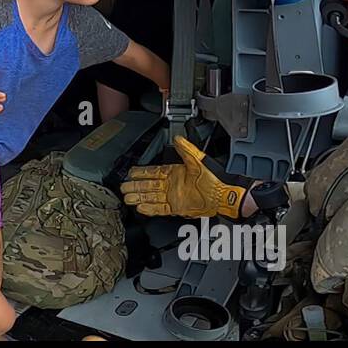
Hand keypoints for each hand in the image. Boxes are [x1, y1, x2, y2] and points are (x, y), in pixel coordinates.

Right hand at [119, 136, 247, 218]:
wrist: (223, 195)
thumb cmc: (214, 177)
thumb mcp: (198, 160)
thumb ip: (186, 149)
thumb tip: (177, 138)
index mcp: (174, 172)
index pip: (153, 172)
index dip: (141, 173)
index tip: (131, 172)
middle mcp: (172, 185)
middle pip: (148, 185)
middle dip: (135, 186)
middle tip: (123, 187)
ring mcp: (173, 197)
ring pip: (151, 197)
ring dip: (139, 197)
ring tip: (128, 198)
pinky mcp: (177, 208)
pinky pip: (160, 208)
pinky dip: (150, 208)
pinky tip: (141, 207)